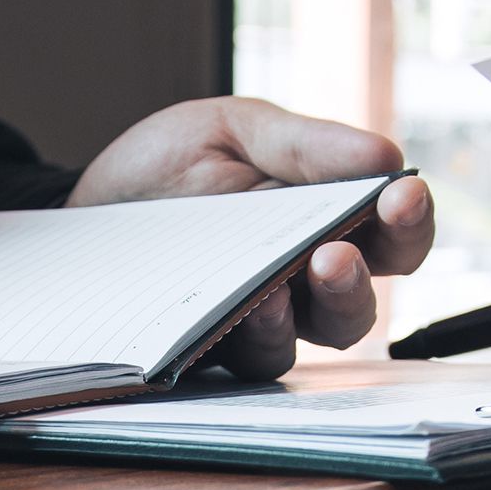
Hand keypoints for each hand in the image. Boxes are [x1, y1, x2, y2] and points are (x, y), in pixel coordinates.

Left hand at [67, 96, 433, 379]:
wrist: (82, 206)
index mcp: (322, 219)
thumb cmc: (163, 168)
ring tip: (282, 288)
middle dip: (357, 278)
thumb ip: (305, 146)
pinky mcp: (214, 349)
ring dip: (304, 314)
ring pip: (307, 338)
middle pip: (359, 299)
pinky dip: (257, 334)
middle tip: (337, 255)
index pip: (390, 234)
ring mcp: (259, 319)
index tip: (402, 196)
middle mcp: (301, 278)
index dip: (408, 221)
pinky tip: (246, 309)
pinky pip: (251, 358)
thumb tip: (385, 153)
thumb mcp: (232, 131)